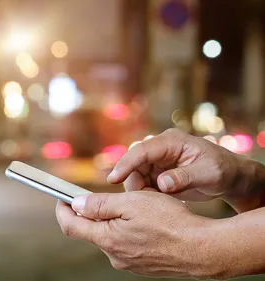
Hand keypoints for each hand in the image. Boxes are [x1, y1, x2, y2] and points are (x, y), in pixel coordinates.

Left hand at [56, 192, 217, 278]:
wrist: (203, 249)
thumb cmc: (171, 222)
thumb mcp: (132, 202)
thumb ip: (99, 204)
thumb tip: (76, 204)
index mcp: (107, 240)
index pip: (70, 226)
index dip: (63, 210)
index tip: (61, 198)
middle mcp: (114, 256)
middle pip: (91, 230)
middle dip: (93, 212)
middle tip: (105, 196)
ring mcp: (128, 262)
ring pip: (110, 236)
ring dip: (113, 220)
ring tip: (136, 206)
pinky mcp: (141, 264)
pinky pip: (126, 243)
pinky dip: (127, 230)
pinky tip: (146, 221)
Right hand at [108, 128, 252, 202]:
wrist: (232, 179)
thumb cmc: (224, 171)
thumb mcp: (209, 174)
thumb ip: (185, 177)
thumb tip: (161, 183)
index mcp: (171, 141)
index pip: (141, 150)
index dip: (125, 164)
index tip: (113, 179)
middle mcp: (160, 148)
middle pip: (133, 163)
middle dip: (132, 182)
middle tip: (143, 201)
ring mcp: (158, 160)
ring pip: (135, 175)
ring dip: (140, 190)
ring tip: (159, 202)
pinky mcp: (157, 173)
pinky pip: (142, 183)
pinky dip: (146, 195)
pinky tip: (160, 202)